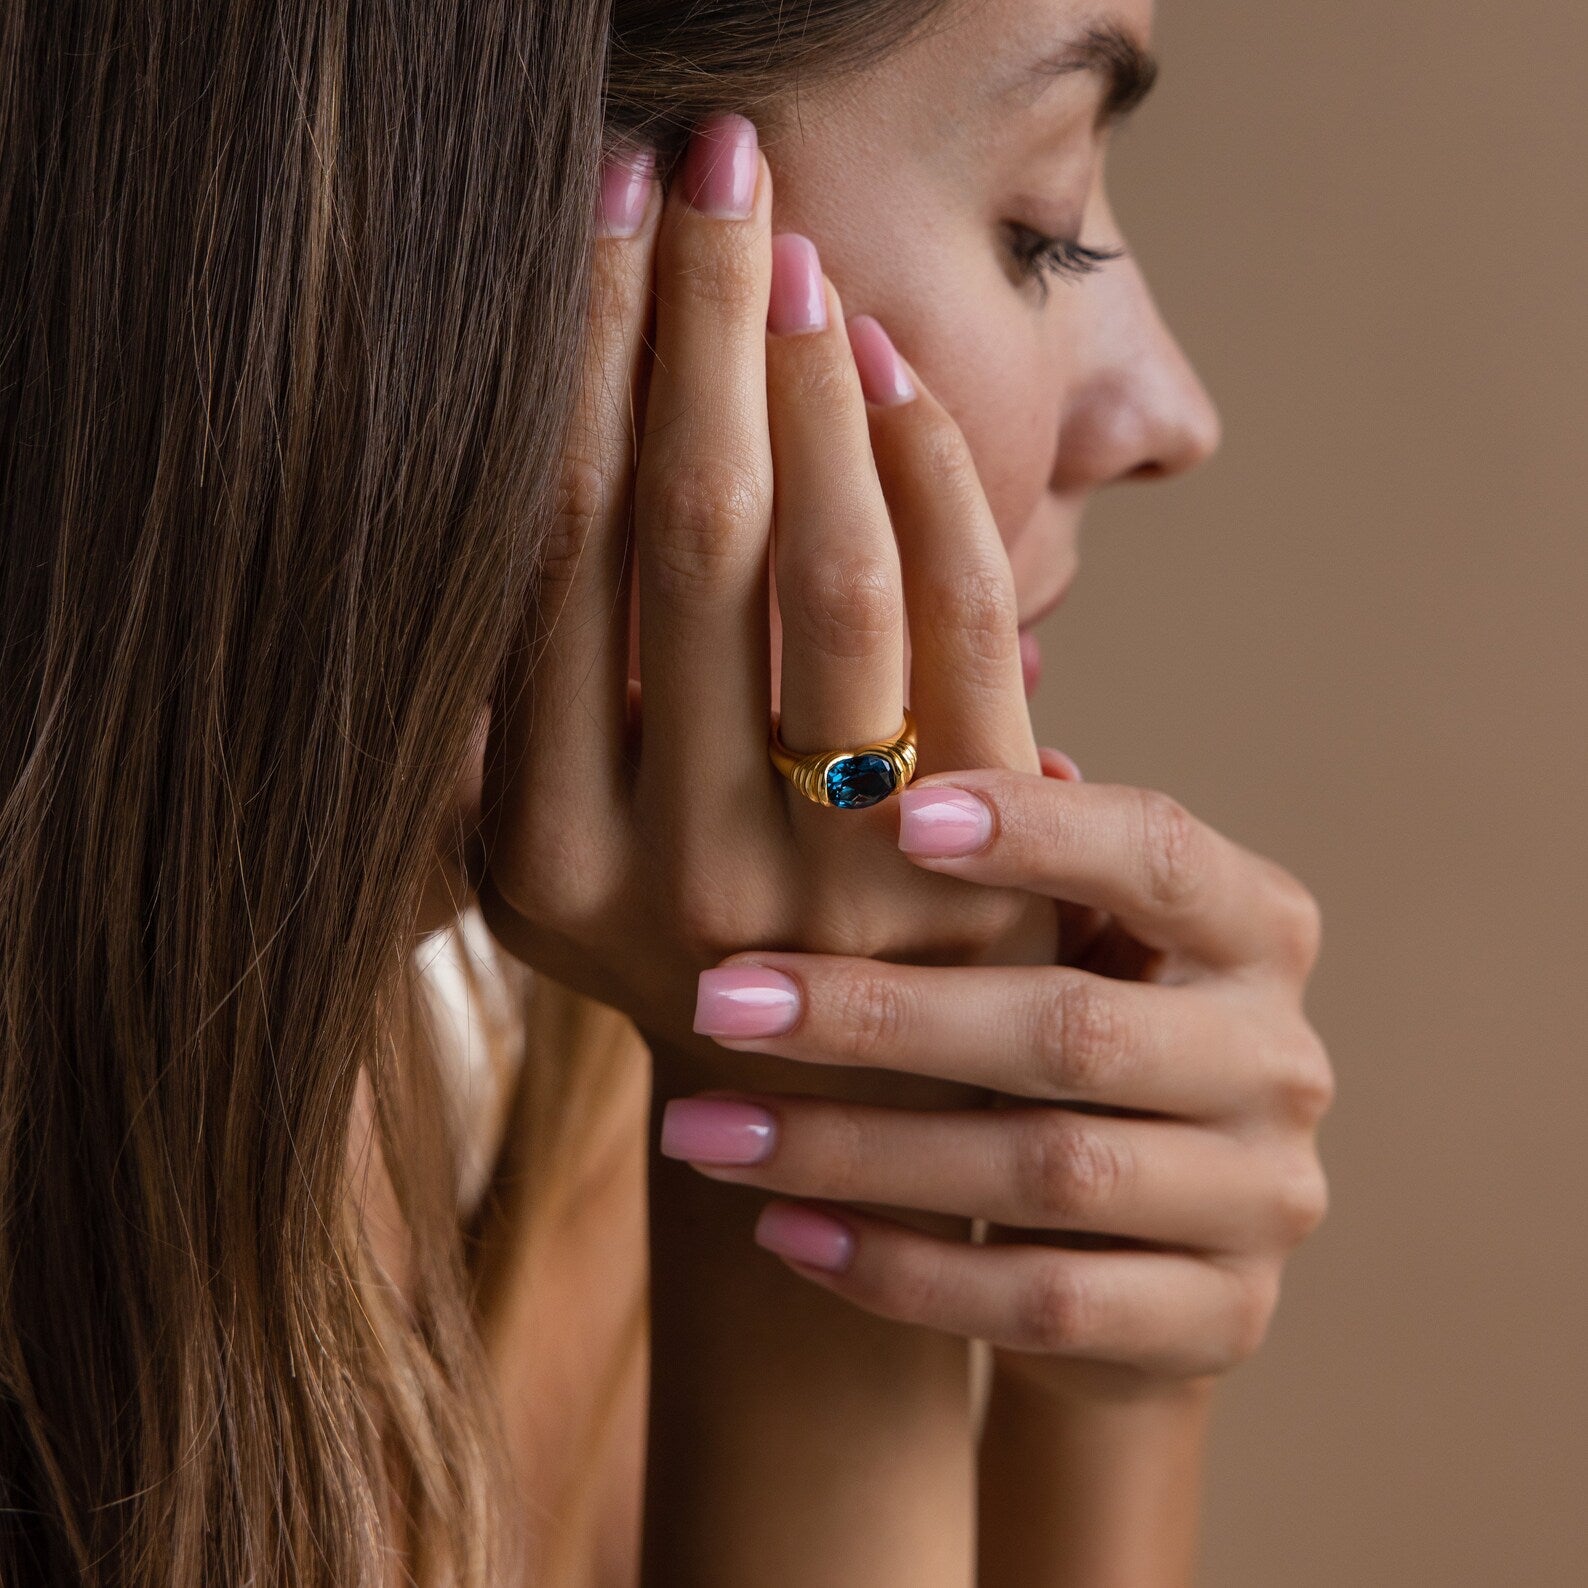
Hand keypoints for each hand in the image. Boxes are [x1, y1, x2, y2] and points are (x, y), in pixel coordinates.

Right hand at [478, 114, 1056, 1071]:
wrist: (843, 1115)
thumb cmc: (692, 946)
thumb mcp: (564, 865)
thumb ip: (534, 713)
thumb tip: (548, 448)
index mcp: (541, 863)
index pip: (552, 564)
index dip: (576, 371)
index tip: (602, 220)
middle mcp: (675, 874)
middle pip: (684, 536)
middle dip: (694, 325)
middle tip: (711, 165)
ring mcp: (838, 883)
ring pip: (829, 571)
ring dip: (813, 383)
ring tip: (795, 254)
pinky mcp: (977, 867)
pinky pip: (964, 627)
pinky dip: (934, 477)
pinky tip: (892, 375)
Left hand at [661, 767, 1333, 1389]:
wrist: (1152, 1239)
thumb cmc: (1071, 1029)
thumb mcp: (1064, 934)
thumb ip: (1010, 853)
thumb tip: (905, 766)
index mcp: (1255, 928)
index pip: (1159, 857)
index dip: (1040, 835)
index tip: (898, 819)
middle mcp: (1280, 1059)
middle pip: (1074, 1032)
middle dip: (881, 1015)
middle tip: (722, 1000)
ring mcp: (1263, 1199)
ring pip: (1046, 1175)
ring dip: (856, 1151)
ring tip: (702, 1132)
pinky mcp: (1219, 1320)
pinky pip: (1043, 1306)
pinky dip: (902, 1270)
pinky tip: (784, 1232)